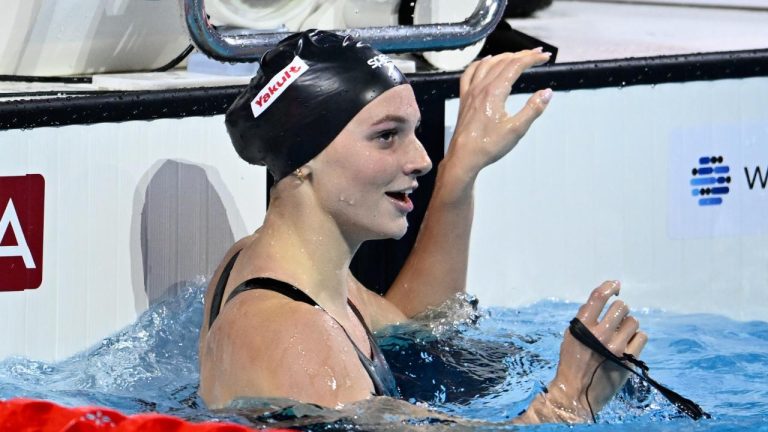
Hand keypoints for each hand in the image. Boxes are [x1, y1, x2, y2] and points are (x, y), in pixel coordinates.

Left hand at [445, 49, 552, 177]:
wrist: (464, 157)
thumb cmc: (490, 145)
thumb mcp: (517, 130)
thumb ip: (533, 109)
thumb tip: (547, 92)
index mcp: (494, 92)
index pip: (515, 65)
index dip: (532, 58)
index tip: (546, 57)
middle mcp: (481, 87)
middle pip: (503, 61)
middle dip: (522, 55)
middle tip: (538, 54)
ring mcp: (470, 92)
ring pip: (487, 64)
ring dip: (504, 56)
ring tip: (517, 56)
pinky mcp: (464, 99)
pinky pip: (469, 73)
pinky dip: (480, 63)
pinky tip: (486, 62)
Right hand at [546, 281, 647, 419]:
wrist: (576, 393)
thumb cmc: (572, 362)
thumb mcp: (571, 336)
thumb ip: (585, 319)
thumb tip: (604, 298)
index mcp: (582, 327)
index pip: (598, 297)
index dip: (609, 286)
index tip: (616, 286)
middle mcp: (600, 334)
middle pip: (620, 307)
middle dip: (620, 311)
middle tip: (616, 321)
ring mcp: (616, 348)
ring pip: (633, 321)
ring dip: (628, 325)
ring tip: (621, 336)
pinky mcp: (629, 360)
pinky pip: (642, 337)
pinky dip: (636, 338)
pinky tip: (628, 345)